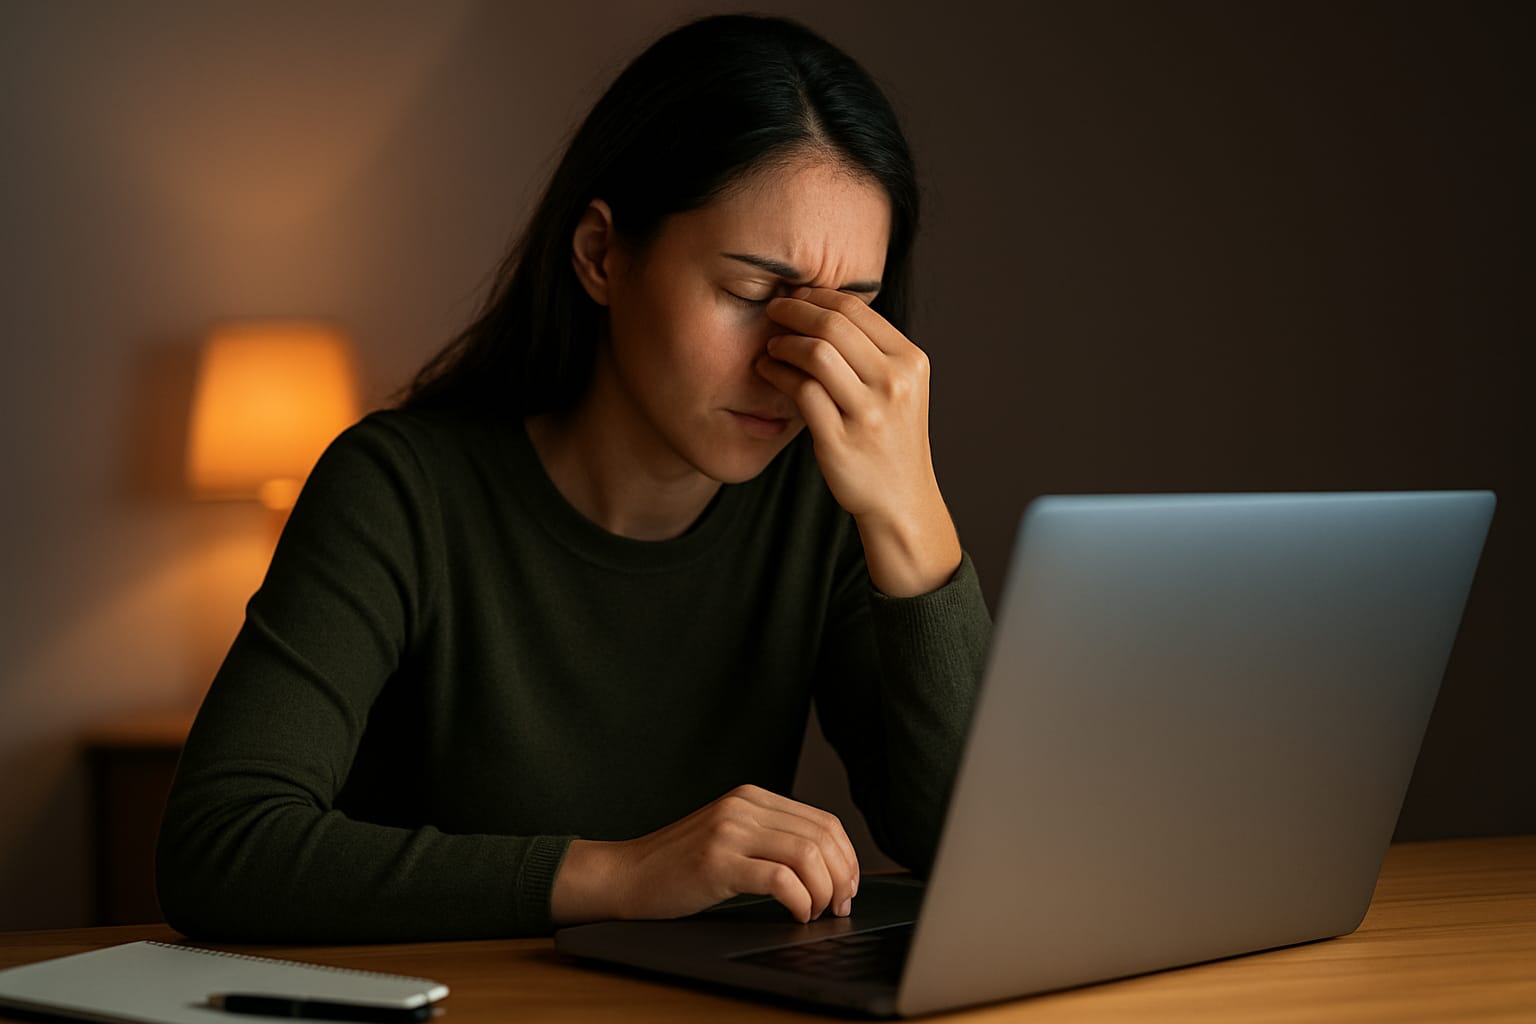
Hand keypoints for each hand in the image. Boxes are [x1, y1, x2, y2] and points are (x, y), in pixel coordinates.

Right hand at [551, 785, 859, 925]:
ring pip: (807, 855)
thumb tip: (829, 868)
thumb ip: (769, 838)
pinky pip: (780, 879)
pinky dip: (800, 901)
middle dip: (842, 877)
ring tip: (817, 912)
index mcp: (752, 797)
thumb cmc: (678, 867)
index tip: (848, 887)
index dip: (847, 858)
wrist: (625, 876)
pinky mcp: (717, 861)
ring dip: (824, 891)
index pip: (823, 821)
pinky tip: (796, 914)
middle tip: (839, 906)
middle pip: (822, 836)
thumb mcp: (729, 837)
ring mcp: (729, 831)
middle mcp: (743, 806)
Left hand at [755, 287, 960, 595]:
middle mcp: (894, 384)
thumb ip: (873, 350)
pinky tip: (767, 370)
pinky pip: (801, 392)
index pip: (857, 310)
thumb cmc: (892, 437)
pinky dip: (777, 373)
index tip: (796, 296)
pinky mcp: (840, 440)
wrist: (901, 499)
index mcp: (910, 362)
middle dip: (795, 310)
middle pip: (834, 326)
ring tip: (770, 344)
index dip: (818, 295)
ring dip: (784, 342)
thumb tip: (822, 306)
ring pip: (817, 355)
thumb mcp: (901, 388)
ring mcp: (869, 414)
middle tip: (774, 310)